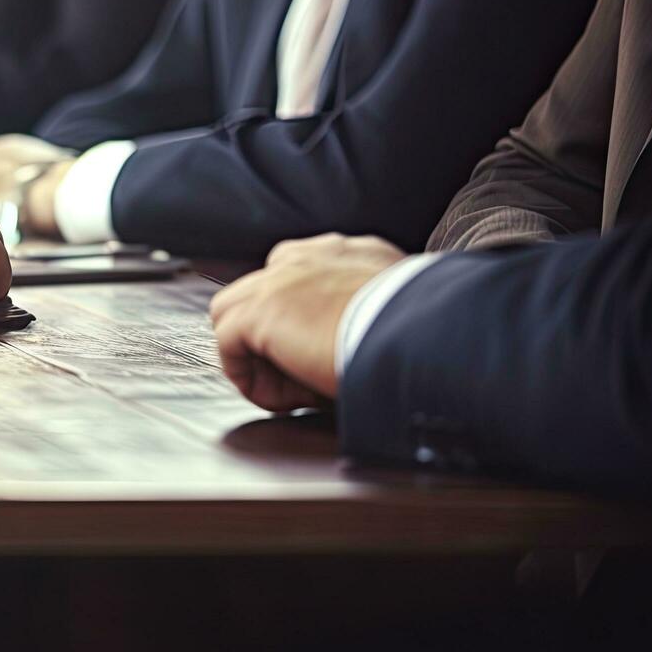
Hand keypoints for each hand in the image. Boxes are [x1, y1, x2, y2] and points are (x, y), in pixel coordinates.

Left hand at [209, 234, 405, 410]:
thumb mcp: (402, 311)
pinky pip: (227, 344)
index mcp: (348, 253)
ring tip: (292, 391)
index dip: (300, 323)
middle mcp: (309, 256)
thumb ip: (372, 312)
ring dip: (257, 357)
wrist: (420, 334)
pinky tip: (283, 398)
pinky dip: (248, 377)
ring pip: (235, 315)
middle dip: (272, 338)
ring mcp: (279, 279)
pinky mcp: (260, 310)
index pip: (299, 279)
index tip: (320, 356)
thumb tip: (359, 342)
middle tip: (305, 378)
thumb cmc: (423, 334)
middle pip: (263, 295)